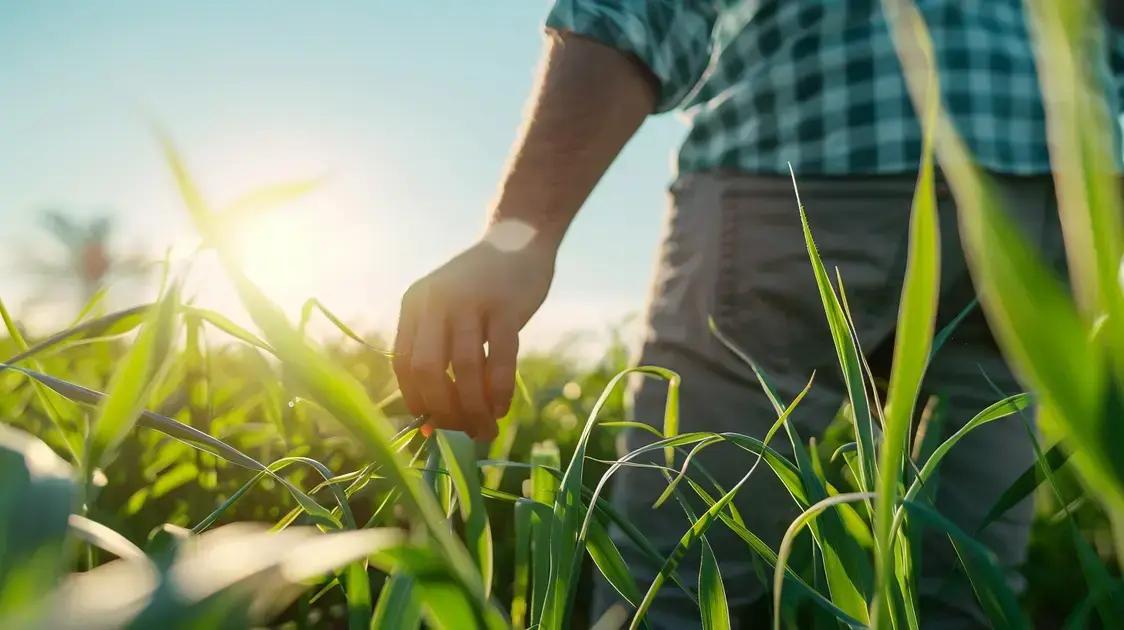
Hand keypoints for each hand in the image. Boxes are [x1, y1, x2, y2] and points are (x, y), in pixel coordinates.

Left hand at [393, 223, 555, 438]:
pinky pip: (501, 358)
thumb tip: (431, 416)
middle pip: (429, 370)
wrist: (519, 239)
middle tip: (462, 432)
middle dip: (444, 410)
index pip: (403, 363)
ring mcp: (472, 301)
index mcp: (415, 303)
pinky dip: (500, 390)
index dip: (416, 400)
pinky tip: (502, 407)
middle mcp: (437, 301)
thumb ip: (437, 350)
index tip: (432, 426)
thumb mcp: (446, 307)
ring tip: (486, 429)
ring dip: (474, 408)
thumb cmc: (481, 287)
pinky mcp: (507, 305)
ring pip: (466, 369)